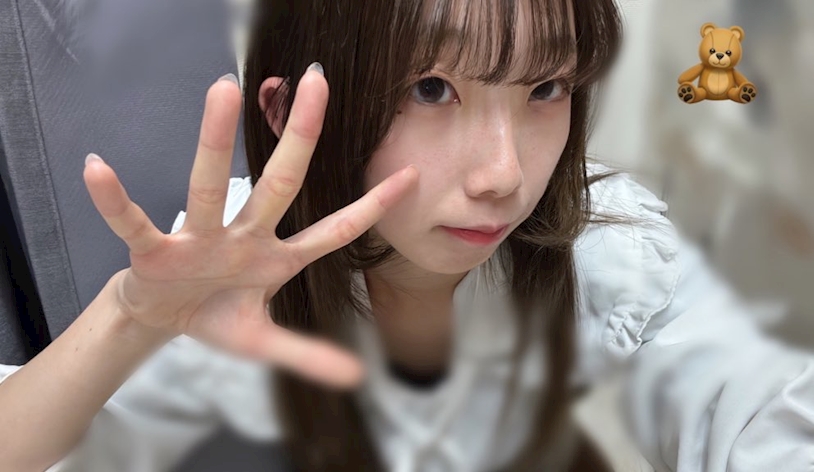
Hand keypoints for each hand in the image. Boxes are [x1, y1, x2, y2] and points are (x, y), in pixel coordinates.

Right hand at [82, 68, 417, 388]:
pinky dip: (114, 200)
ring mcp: (199, 239)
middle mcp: (243, 236)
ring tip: (223, 90)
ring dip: (215, 142)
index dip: (372, 207)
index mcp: (276, 258)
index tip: (411, 174)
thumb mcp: (264, 340)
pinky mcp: (154, 252)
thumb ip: (308, 355)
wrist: (162, 319)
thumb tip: (357, 378)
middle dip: (299, 137)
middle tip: (317, 82)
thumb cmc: (216, 315)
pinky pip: (134, 222)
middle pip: (278, 184)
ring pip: (210, 187)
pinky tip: (98, 169)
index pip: (335, 230)